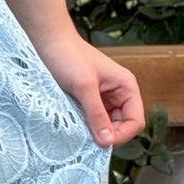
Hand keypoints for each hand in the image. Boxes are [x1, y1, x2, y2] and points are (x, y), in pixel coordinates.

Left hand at [32, 28, 145, 148]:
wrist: (48, 40)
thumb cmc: (68, 56)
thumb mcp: (84, 87)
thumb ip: (97, 114)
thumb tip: (107, 142)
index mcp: (126, 86)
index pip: (136, 121)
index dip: (122, 135)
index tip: (101, 143)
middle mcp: (119, 93)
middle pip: (122, 126)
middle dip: (107, 135)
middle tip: (87, 139)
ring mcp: (104, 97)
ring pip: (106, 124)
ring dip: (95, 131)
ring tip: (79, 130)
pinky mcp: (88, 99)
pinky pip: (93, 119)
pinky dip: (86, 125)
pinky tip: (74, 124)